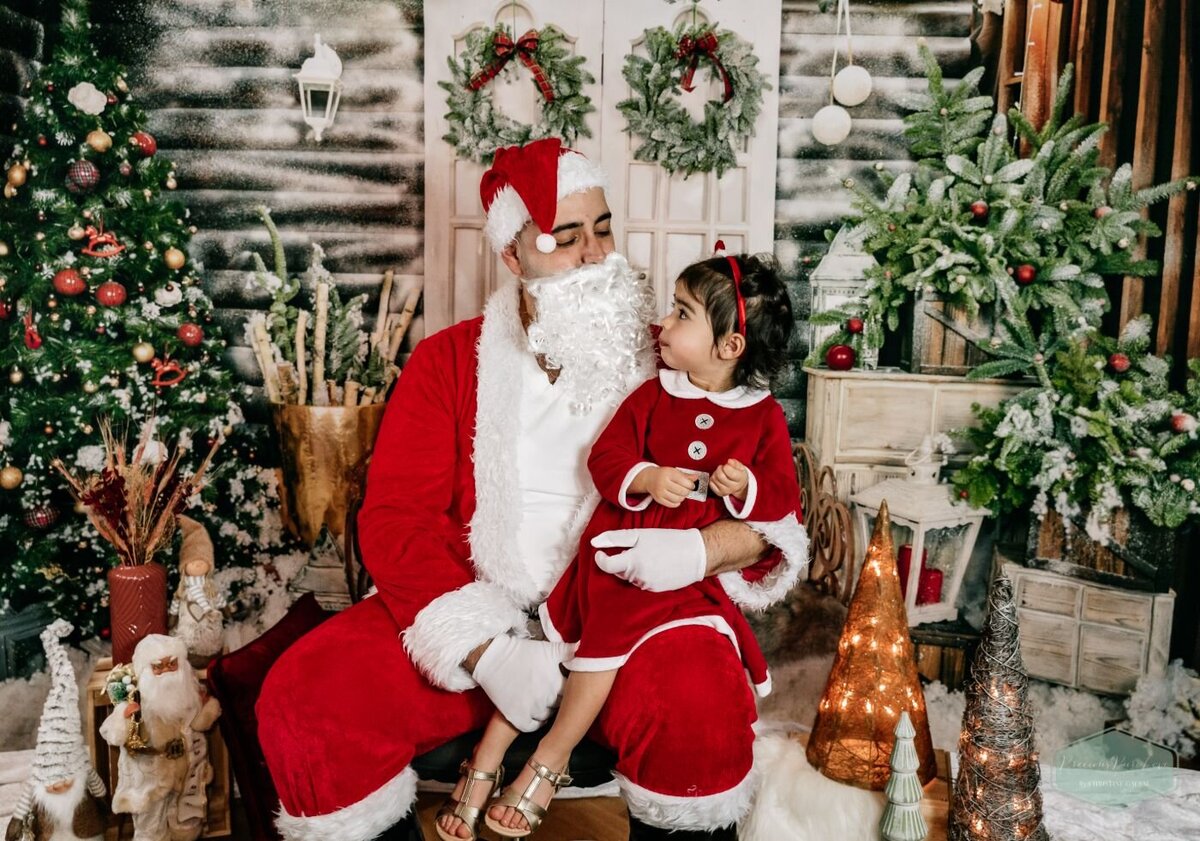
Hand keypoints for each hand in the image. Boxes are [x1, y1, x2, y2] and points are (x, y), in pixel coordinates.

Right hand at [472, 635, 572, 731]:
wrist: (494, 658)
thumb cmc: (522, 652)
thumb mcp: (549, 649)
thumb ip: (569, 652)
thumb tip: (583, 649)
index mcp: (556, 682)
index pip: (570, 694)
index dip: (566, 689)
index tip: (560, 684)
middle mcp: (546, 697)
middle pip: (558, 706)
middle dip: (556, 700)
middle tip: (548, 690)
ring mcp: (532, 708)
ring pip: (546, 717)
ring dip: (545, 710)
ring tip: (539, 698)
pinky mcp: (517, 716)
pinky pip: (531, 726)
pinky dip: (533, 721)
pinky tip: (531, 710)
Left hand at [592, 528, 706, 591]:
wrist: (695, 555)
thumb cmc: (667, 540)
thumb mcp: (640, 534)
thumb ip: (615, 538)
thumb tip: (594, 542)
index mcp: (632, 561)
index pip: (606, 566)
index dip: (601, 559)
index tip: (601, 553)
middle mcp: (638, 577)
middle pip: (618, 571)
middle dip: (621, 561)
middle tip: (636, 548)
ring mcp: (647, 586)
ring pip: (630, 577)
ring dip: (633, 568)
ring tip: (650, 556)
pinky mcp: (655, 591)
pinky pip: (641, 583)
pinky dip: (643, 574)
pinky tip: (655, 565)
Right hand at [643, 467, 697, 507]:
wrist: (649, 478)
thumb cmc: (663, 474)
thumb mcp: (674, 471)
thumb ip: (685, 475)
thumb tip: (696, 478)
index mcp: (668, 473)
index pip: (685, 482)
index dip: (691, 485)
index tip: (692, 485)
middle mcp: (663, 482)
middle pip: (682, 491)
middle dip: (687, 491)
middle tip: (687, 489)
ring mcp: (660, 492)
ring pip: (677, 499)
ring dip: (682, 497)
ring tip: (682, 494)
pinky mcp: (658, 499)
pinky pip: (671, 504)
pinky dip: (677, 503)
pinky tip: (677, 498)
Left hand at [709, 459, 748, 498]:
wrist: (739, 485)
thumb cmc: (739, 475)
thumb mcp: (740, 467)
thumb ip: (735, 463)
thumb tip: (729, 461)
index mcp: (740, 479)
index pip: (728, 471)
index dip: (726, 466)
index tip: (727, 465)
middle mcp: (733, 487)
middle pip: (720, 475)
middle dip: (720, 468)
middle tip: (723, 468)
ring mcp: (726, 491)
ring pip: (714, 478)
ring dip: (716, 473)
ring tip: (721, 473)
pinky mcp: (719, 493)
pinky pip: (710, 483)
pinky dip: (713, 479)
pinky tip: (718, 478)